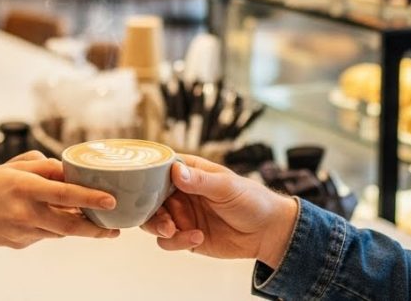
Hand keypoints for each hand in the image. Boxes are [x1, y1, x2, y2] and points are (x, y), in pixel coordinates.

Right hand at [0, 151, 119, 248]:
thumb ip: (41, 166)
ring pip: (59, 231)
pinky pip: (43, 235)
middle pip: (69, 225)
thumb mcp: (11, 167)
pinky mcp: (18, 244)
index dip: (90, 198)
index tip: (111, 201)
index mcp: (24, 187)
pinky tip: (45, 218)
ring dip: (76, 227)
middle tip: (115, 230)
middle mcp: (25, 212)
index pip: (64, 194)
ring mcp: (22, 232)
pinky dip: (51, 227)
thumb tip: (67, 171)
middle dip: (96, 229)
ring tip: (93, 220)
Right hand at [141, 154, 297, 267]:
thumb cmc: (251, 200)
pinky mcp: (185, 236)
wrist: (267, 232)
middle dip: (150, 210)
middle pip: (149, 198)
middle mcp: (181, 192)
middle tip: (163, 221)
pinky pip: (168, 241)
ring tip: (174, 231)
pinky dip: (177, 242)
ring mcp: (182, 215)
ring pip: (154, 221)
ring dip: (159, 227)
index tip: (143, 187)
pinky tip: (198, 238)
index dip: (147, 177)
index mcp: (189, 172)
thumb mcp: (227, 187)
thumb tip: (176, 171)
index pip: (159, 169)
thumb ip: (201, 181)